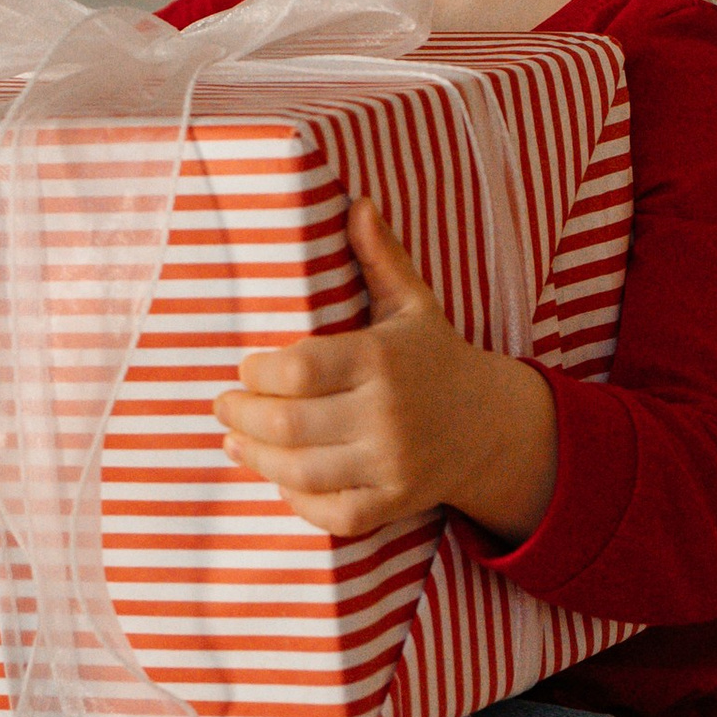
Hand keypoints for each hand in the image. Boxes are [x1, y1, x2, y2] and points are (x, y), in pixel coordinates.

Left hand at [212, 201, 558, 544]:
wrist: (493, 426)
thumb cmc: (436, 357)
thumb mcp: (413, 304)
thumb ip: (381, 258)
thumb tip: (357, 203)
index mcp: (382, 360)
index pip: (296, 370)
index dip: (257, 373)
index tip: (246, 368)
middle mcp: (387, 415)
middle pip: (286, 425)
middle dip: (241, 415)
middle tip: (223, 405)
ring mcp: (391, 465)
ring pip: (298, 473)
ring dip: (254, 457)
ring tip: (235, 439)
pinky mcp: (392, 504)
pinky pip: (328, 514)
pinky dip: (295, 500)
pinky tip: (277, 477)